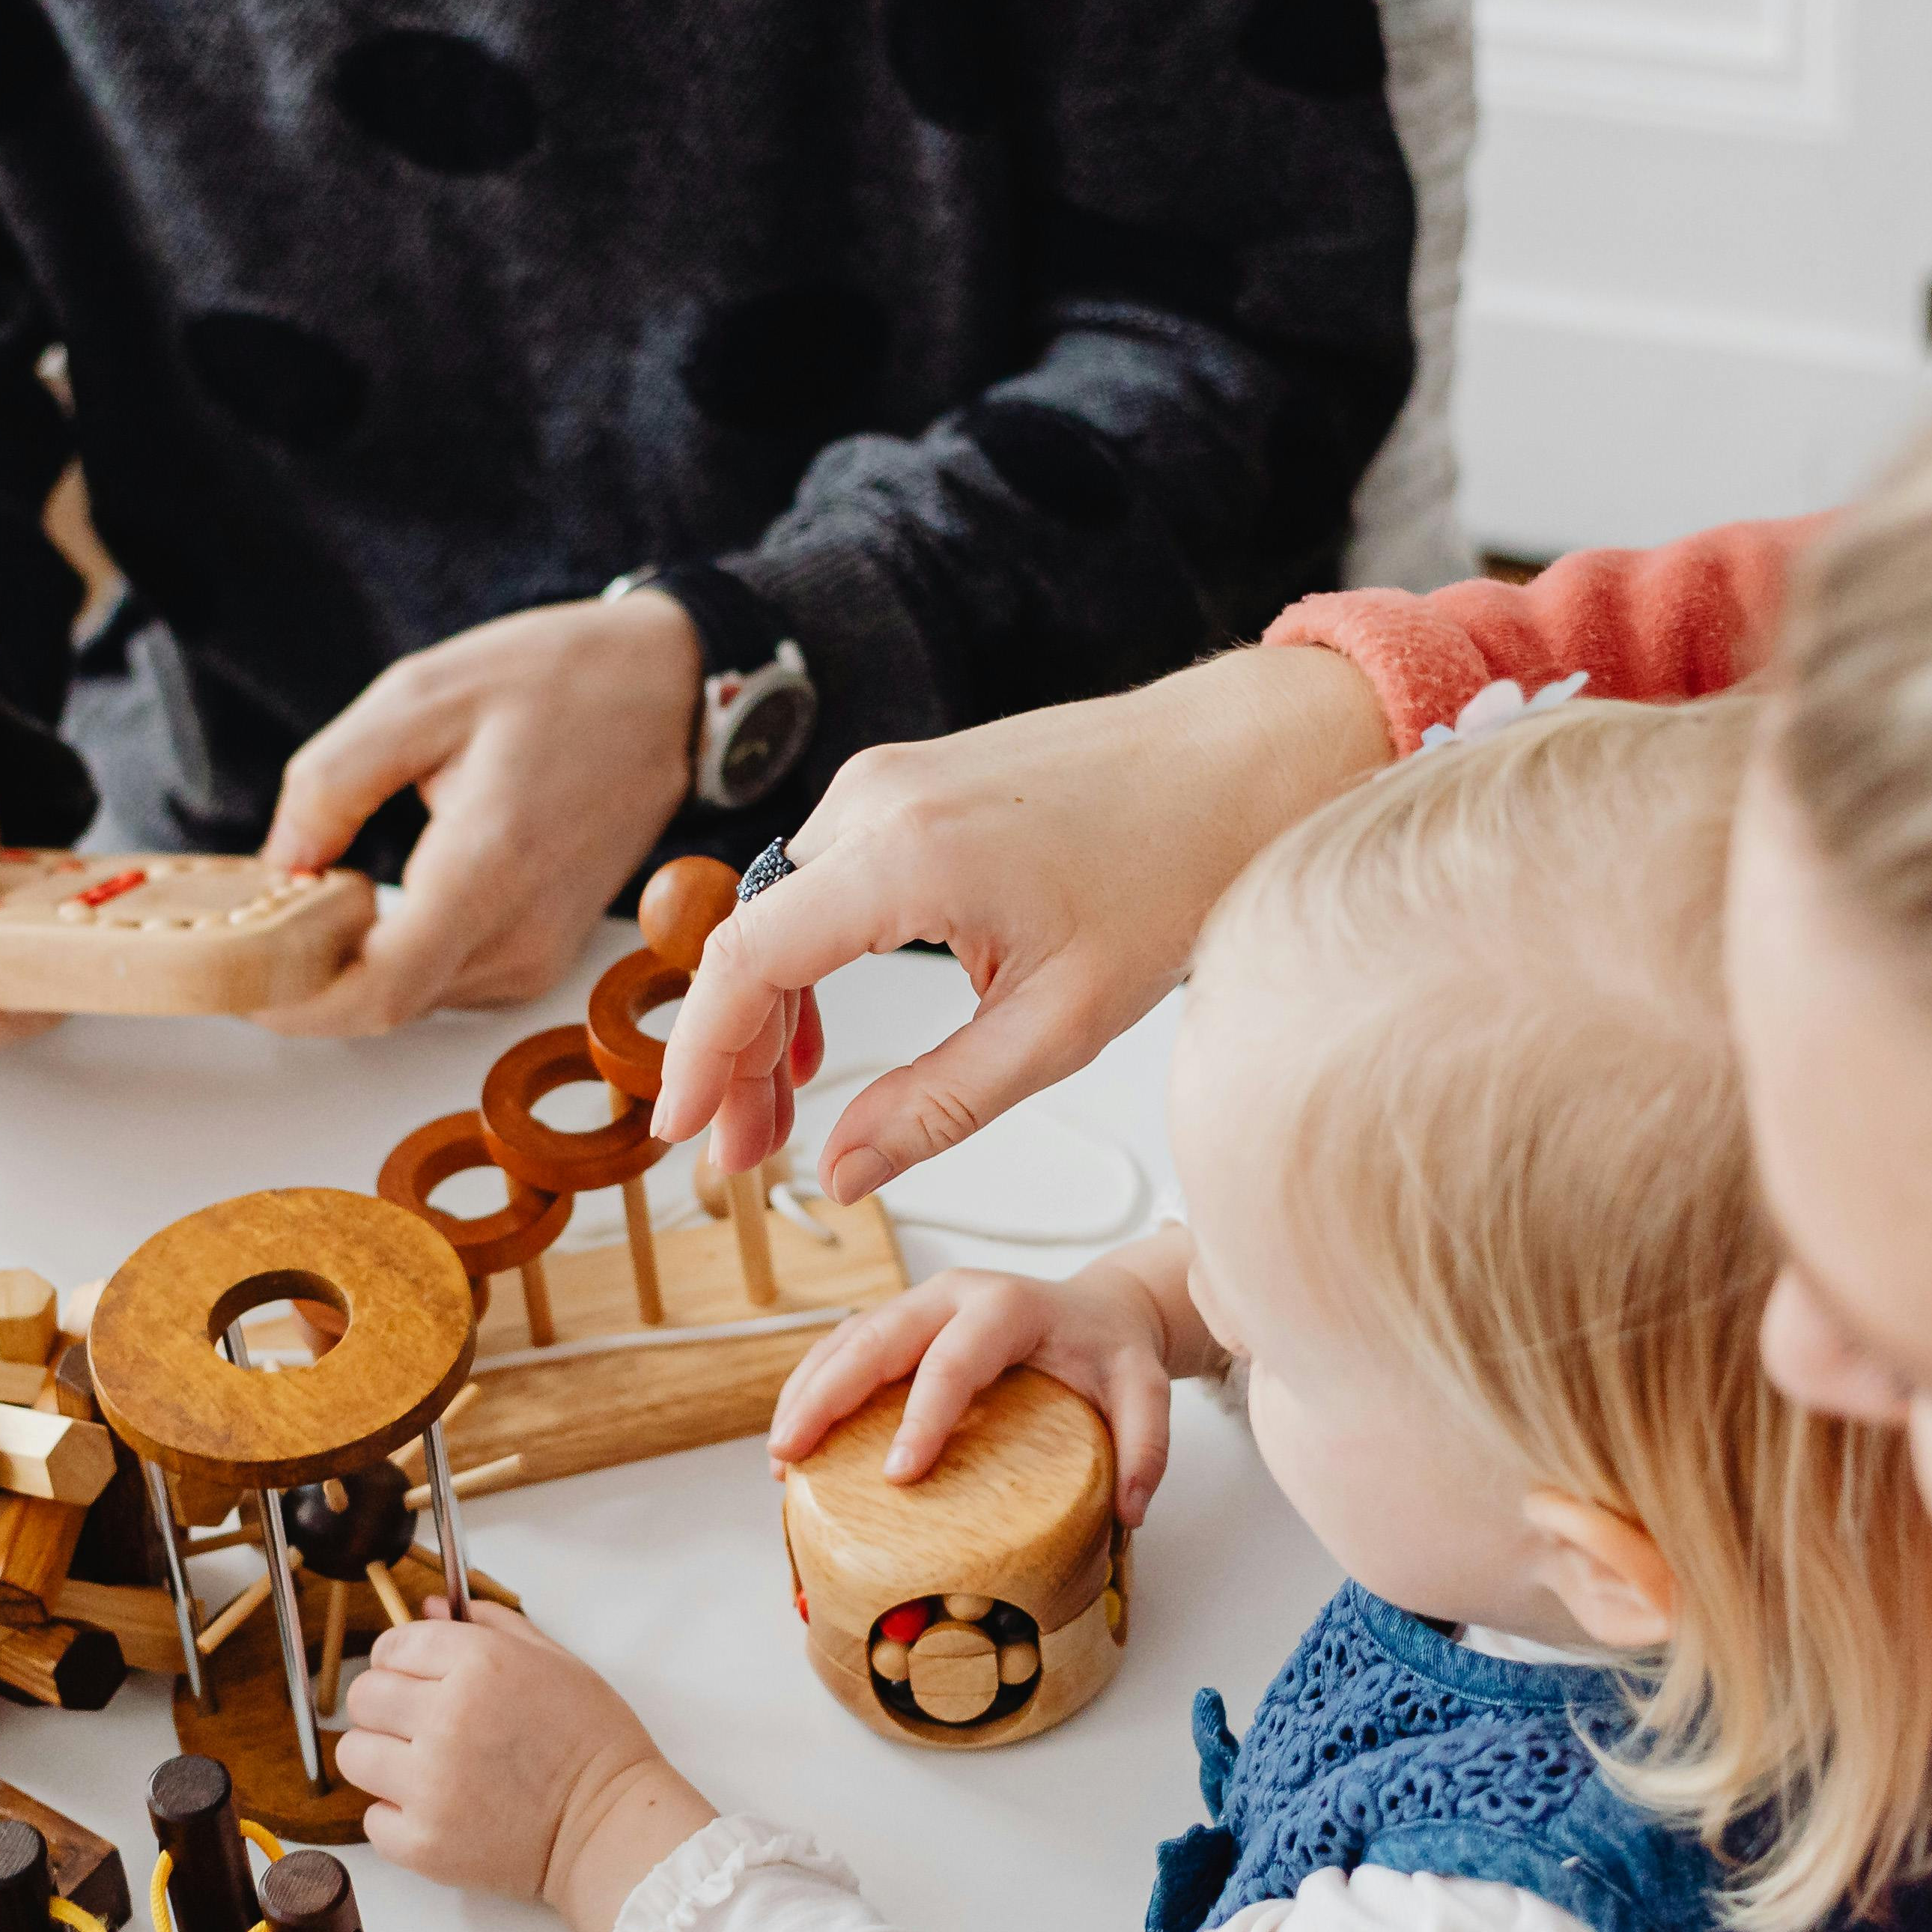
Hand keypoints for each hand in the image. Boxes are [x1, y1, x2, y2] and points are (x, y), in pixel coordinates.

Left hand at [252, 595, 702, 1036]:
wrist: (667, 692)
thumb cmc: (554, 680)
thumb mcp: (419, 695)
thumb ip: (331, 783)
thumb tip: (282, 866)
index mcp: (489, 867)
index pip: (376, 990)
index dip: (290, 998)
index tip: (237, 964)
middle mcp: (521, 932)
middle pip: (382, 1007)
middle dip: (301, 983)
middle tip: (247, 922)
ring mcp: (538, 954)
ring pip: (409, 1001)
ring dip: (345, 969)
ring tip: (302, 899)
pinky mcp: (542, 954)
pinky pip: (443, 982)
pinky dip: (391, 958)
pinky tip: (364, 903)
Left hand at [337, 1604, 716, 1931]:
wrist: (612, 1827)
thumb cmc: (592, 1742)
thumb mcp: (554, 1661)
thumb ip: (488, 1625)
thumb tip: (426, 1607)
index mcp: (480, 1664)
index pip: (392, 1645)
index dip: (402, 1659)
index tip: (416, 1675)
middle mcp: (447, 1719)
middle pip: (364, 1696)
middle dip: (387, 1704)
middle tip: (421, 1723)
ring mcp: (431, 1785)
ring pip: (354, 1753)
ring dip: (383, 1758)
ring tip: (426, 1769)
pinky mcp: (424, 1843)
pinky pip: (372, 1819)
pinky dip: (398, 1817)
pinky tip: (439, 1811)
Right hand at [656, 645, 1392, 1200]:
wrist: (1243, 759)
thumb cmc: (1179, 864)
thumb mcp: (1062, 1022)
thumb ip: (939, 1105)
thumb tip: (841, 1172)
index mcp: (905, 854)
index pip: (747, 962)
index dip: (702, 1058)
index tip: (688, 1135)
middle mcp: (876, 800)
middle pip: (750, 942)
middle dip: (733, 1058)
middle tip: (743, 1157)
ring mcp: (888, 781)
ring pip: (780, 914)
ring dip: (769, 1015)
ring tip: (782, 1109)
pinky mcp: (910, 783)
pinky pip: (820, 882)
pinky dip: (807, 962)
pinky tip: (824, 1035)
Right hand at [769, 1243, 1194, 1523]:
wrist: (1097, 1309)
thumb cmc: (1111, 1351)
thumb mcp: (1143, 1389)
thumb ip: (1146, 1444)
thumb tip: (1132, 1511)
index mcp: (1008, 1306)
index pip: (956, 1360)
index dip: (923, 1414)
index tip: (898, 1474)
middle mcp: (954, 1296)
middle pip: (877, 1338)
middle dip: (827, 1396)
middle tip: (791, 1454)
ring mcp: (921, 1304)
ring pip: (847, 1339)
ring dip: (807, 1393)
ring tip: (780, 1458)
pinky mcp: (902, 1324)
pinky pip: (845, 1348)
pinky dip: (813, 1388)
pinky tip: (794, 1440)